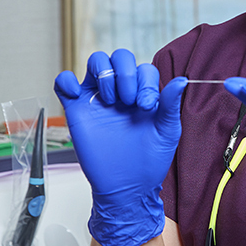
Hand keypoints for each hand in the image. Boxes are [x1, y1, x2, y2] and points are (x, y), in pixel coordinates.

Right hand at [54, 49, 186, 245]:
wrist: (127, 187)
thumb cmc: (149, 161)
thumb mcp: (166, 131)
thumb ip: (170, 104)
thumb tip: (182, 80)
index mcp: (142, 93)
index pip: (143, 68)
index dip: (145, 81)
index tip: (145, 106)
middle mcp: (120, 92)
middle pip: (119, 58)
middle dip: (125, 73)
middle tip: (129, 101)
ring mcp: (98, 99)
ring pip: (96, 63)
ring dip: (104, 73)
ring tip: (109, 100)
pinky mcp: (76, 111)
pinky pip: (63, 84)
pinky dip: (65, 80)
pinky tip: (75, 92)